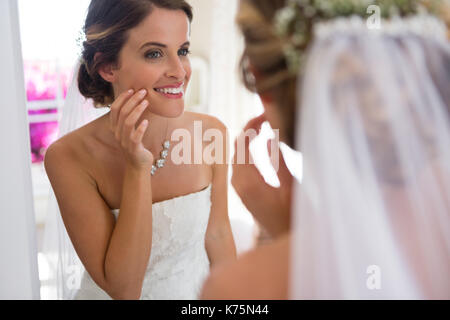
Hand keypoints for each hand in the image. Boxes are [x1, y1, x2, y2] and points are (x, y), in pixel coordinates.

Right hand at [109, 89, 153, 169]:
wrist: (138, 165)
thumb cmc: (136, 145)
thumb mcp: (130, 130)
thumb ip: (130, 118)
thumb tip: (137, 100)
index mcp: (115, 128)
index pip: (114, 109)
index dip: (122, 98)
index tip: (131, 89)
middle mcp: (117, 134)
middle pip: (122, 113)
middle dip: (132, 100)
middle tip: (142, 92)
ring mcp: (124, 141)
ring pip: (128, 123)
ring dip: (137, 110)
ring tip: (146, 102)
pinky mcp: (133, 149)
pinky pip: (135, 137)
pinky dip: (140, 128)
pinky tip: (146, 122)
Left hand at [231, 114, 292, 237]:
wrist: (286, 240)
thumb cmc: (294, 216)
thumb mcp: (291, 185)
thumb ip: (279, 160)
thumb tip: (270, 135)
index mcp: (247, 181)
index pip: (242, 143)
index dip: (252, 125)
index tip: (267, 114)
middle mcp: (238, 183)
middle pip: (237, 147)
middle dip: (250, 129)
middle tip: (268, 116)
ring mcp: (239, 187)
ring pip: (238, 154)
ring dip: (249, 138)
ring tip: (266, 124)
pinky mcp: (243, 190)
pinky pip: (241, 163)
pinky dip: (250, 149)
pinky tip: (262, 141)